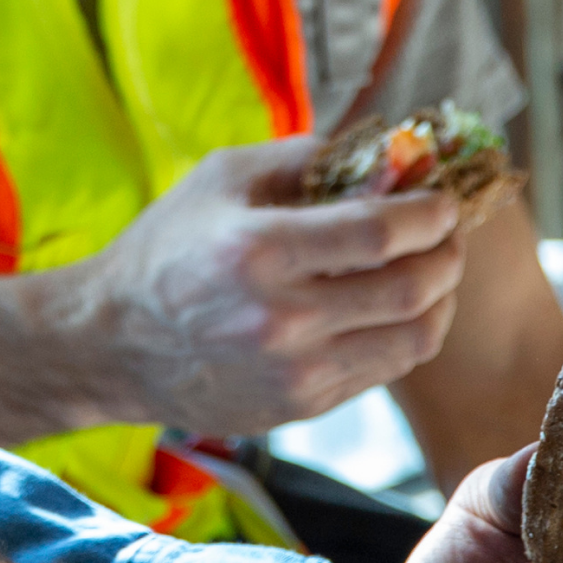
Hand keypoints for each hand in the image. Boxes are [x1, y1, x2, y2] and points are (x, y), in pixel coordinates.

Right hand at [52, 137, 468, 433]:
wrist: (112, 343)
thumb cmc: (166, 248)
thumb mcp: (221, 177)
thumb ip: (307, 159)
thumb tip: (389, 156)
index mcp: (258, 250)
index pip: (378, 232)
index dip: (429, 213)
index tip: (443, 200)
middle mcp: (282, 319)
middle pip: (410, 290)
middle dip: (448, 256)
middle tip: (449, 234)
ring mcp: (295, 373)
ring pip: (413, 341)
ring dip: (440, 301)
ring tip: (434, 273)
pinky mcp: (301, 407)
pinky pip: (383, 371)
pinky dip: (404, 335)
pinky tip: (392, 309)